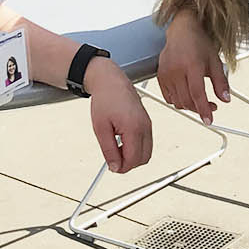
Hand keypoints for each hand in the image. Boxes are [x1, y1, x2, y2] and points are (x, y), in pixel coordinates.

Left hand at [86, 58, 152, 172]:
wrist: (111, 81)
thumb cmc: (105, 100)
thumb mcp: (101, 128)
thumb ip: (109, 150)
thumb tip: (115, 167)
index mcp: (134, 128)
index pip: (133, 159)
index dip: (122, 167)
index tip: (111, 166)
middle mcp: (145, 126)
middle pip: (144, 159)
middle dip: (129, 164)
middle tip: (113, 158)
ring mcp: (148, 124)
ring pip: (147, 152)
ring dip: (133, 156)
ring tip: (117, 147)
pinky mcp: (147, 122)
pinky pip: (147, 142)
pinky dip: (137, 148)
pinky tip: (123, 141)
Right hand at [157, 9, 229, 124]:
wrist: (182, 30)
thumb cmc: (199, 43)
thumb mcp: (215, 61)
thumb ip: (221, 82)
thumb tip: (226, 99)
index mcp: (192, 65)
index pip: (197, 94)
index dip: (204, 109)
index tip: (209, 120)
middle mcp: (176, 70)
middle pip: (187, 100)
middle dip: (199, 109)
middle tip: (211, 107)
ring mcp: (166, 74)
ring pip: (177, 101)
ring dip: (189, 106)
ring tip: (200, 101)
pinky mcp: (160, 76)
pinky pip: (168, 97)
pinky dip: (178, 101)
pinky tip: (187, 95)